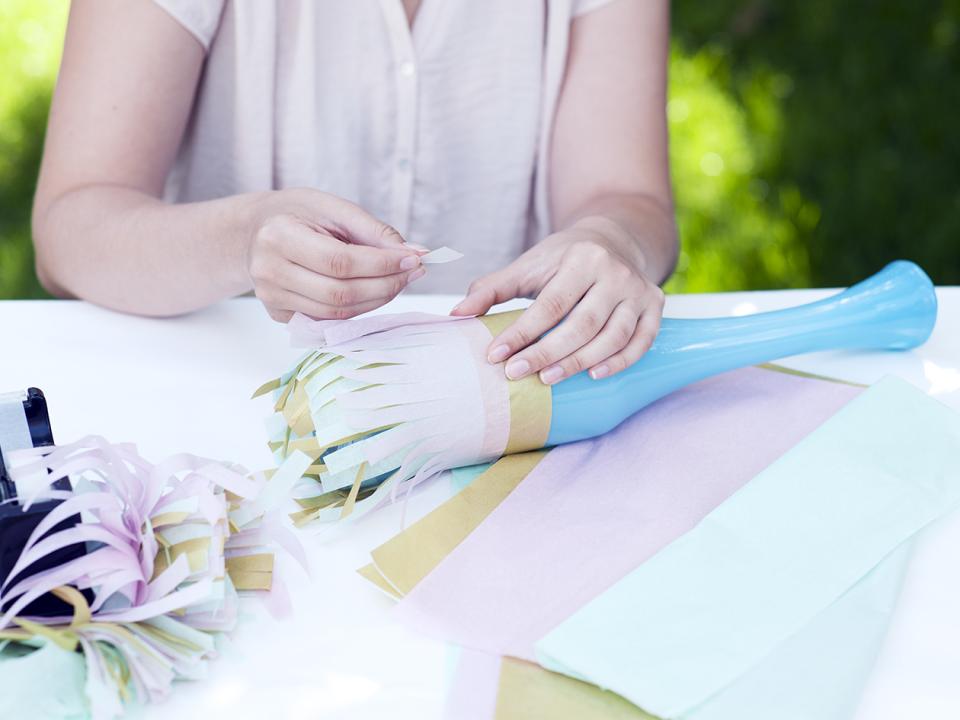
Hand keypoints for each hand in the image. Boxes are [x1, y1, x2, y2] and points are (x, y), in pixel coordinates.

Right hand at [246, 188, 425, 321]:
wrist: (255, 229)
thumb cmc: (298, 213)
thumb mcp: (334, 208)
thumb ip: (374, 232)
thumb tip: (414, 253)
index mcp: (278, 236)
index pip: (340, 262)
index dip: (381, 264)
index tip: (413, 260)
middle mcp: (268, 271)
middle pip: (340, 293)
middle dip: (385, 286)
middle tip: (412, 273)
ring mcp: (271, 297)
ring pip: (336, 313)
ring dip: (376, 301)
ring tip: (397, 281)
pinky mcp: (278, 315)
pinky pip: (327, 320)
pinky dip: (357, 309)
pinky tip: (372, 292)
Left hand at [451, 221, 664, 382]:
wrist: (613, 239)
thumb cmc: (562, 259)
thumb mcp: (528, 265)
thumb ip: (492, 288)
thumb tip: (456, 314)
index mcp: (582, 258)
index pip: (550, 303)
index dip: (522, 332)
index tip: (495, 355)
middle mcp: (615, 274)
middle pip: (581, 323)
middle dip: (547, 352)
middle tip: (516, 373)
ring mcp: (638, 292)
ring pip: (612, 336)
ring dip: (580, 362)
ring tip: (548, 379)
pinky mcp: (655, 307)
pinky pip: (640, 342)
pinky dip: (619, 362)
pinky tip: (594, 376)